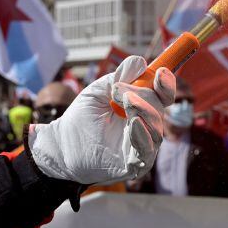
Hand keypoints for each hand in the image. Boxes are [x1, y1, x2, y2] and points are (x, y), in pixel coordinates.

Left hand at [29, 56, 174, 183]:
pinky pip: (147, 152)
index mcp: (140, 109)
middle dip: (144, 96)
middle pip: (160, 110)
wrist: (61, 145)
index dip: (166, 85)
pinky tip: (133, 124)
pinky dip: (143, 137)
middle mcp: (145, 128)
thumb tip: (140, 62)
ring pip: (156, 130)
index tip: (161, 72)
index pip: (162, 96)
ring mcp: (141, 147)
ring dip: (144, 112)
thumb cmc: (81, 119)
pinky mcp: (133, 166)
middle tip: (118, 90)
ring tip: (125, 102)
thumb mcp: (97, 92)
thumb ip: (117, 77)